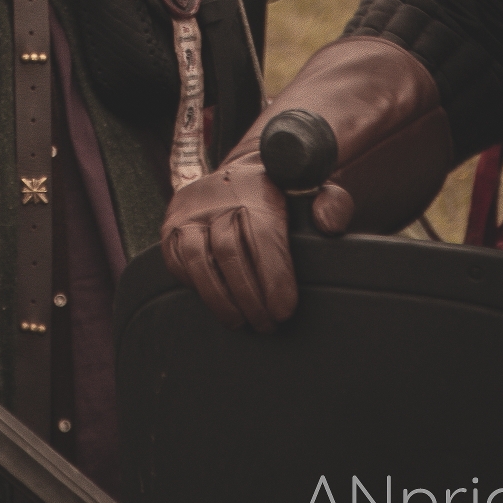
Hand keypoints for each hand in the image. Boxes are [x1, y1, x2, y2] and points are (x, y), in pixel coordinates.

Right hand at [161, 145, 352, 332]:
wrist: (239, 177)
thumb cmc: (281, 196)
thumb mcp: (313, 193)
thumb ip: (332, 204)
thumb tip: (328, 225)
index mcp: (255, 188)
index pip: (260, 233)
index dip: (273, 276)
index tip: (284, 310)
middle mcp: (216, 196)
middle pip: (228, 250)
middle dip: (250, 296)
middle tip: (268, 324)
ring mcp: (189, 211)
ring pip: (196, 258)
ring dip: (220, 299)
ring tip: (241, 321)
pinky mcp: (170, 227)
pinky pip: (176, 263)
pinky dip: (196, 288)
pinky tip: (220, 302)